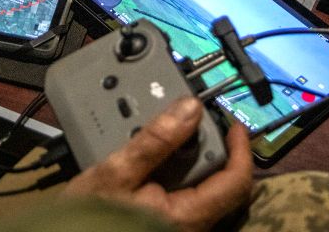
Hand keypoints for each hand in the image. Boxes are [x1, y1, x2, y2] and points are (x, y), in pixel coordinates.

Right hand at [63, 97, 252, 231]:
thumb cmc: (88, 220)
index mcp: (187, 216)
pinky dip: (170, 170)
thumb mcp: (116, 172)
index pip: (236, 181)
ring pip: (197, 184)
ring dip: (184, 156)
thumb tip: (189, 109)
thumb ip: (155, 140)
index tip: (233, 123)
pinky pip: (179, 192)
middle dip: (204, 146)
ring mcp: (176, 224)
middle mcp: (189, 224)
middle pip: (218, 179)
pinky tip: (147, 158)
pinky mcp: (161, 220)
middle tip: (186, 121)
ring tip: (158, 136)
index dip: (241, 148)